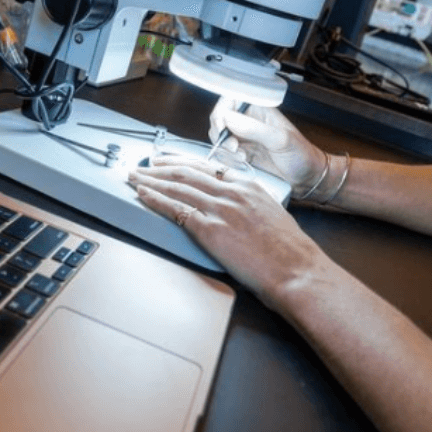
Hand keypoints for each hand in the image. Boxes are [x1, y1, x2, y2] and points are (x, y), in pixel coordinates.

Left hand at [128, 156, 325, 306]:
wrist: (296, 270)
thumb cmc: (289, 252)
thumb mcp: (272, 216)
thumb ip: (251, 206)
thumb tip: (238, 211)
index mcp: (248, 187)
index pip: (207, 167)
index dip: (182, 162)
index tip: (168, 161)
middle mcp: (232, 192)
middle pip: (187, 172)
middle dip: (160, 168)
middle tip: (143, 166)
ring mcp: (220, 209)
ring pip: (177, 186)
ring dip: (151, 180)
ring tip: (135, 177)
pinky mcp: (210, 229)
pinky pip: (176, 209)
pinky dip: (155, 200)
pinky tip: (143, 196)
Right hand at [209, 98, 326, 196]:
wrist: (308, 178)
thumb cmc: (301, 155)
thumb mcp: (280, 140)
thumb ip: (254, 129)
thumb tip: (228, 118)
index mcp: (260, 109)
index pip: (231, 99)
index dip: (222, 110)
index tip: (222, 126)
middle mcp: (251, 120)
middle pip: (221, 117)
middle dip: (221, 132)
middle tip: (233, 146)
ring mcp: (246, 137)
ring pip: (221, 135)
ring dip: (225, 146)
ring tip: (241, 155)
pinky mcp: (244, 152)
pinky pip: (226, 151)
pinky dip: (228, 157)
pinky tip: (243, 161)